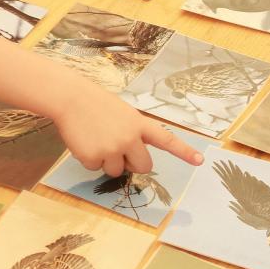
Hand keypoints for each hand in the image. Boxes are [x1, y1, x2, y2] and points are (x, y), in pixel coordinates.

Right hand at [52, 84, 202, 176]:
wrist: (69, 98)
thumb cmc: (94, 103)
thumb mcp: (122, 113)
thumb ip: (132, 132)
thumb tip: (131, 158)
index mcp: (139, 124)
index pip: (166, 139)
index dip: (183, 151)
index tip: (199, 161)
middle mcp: (129, 138)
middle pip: (142, 166)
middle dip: (131, 164)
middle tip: (117, 151)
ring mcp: (112, 149)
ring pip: (116, 171)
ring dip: (106, 161)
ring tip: (95, 139)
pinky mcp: (94, 157)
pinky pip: (95, 168)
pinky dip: (88, 159)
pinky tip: (83, 141)